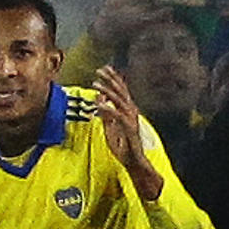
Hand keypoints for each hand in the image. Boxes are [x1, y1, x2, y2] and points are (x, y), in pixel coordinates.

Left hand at [94, 65, 160, 197]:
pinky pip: (117, 116)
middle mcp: (131, 112)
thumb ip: (105, 113)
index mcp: (127, 110)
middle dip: (110, 79)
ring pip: (119, 101)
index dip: (113, 79)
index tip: (104, 68)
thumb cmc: (123, 145)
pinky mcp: (129, 128)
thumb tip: (99, 99)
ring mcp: (131, 119)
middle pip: (121, 91)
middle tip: (100, 69)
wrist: (133, 160)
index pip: (120, 91)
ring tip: (95, 84)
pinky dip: (108, 109)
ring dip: (107, 91)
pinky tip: (98, 104)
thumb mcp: (110, 126)